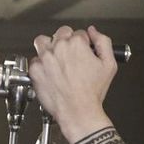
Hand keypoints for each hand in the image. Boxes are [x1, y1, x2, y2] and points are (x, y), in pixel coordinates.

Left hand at [28, 25, 120, 142]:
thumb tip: (93, 32)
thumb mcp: (109, 64)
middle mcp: (58, 48)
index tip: (83, 51)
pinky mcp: (35, 70)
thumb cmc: (92, 92)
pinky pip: (34, 60)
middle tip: (70, 54)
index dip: (83, 42)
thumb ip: (103, 42)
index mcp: (76, 44)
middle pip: (60, 33)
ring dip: (48, 46)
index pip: (78, 32)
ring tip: (55, 57)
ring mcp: (45, 59)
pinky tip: (49, 72)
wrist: (77, 111)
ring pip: (42, 41)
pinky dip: (40, 64)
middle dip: (66, 41)